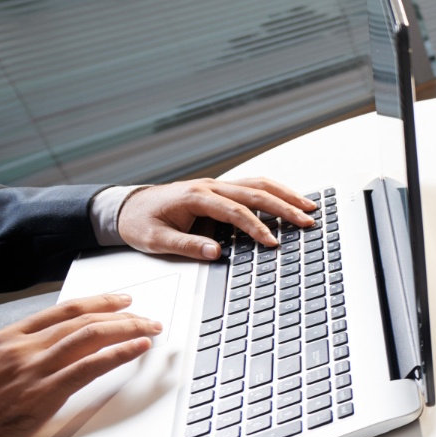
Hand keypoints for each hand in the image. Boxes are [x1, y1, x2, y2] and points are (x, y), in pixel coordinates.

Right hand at [0, 294, 161, 436]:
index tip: (121, 301)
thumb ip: (22, 351)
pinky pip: (90, 366)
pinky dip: (119, 353)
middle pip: (83, 320)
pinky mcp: (44, 393)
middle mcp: (24, 347)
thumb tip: (56, 346)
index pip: (64, 310)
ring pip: (90, 337)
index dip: (98, 302)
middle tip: (145, 318)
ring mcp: (35, 369)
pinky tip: (137, 348)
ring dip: (127, 330)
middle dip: (122, 316)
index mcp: (10, 337)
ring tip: (149, 329)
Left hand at [118, 178, 316, 260]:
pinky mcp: (220, 189)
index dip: (256, 227)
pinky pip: (252, 186)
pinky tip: (289, 200)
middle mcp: (210, 186)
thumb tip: (215, 252)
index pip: (235, 211)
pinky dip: (275, 191)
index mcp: (195, 197)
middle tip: (307, 220)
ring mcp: (217, 185)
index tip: (272, 242)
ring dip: (286, 194)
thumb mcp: (155, 239)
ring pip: (258, 184)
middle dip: (284, 207)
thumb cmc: (140, 222)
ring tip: (309, 206)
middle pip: (256, 192)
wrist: (127, 206)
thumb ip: (186, 245)